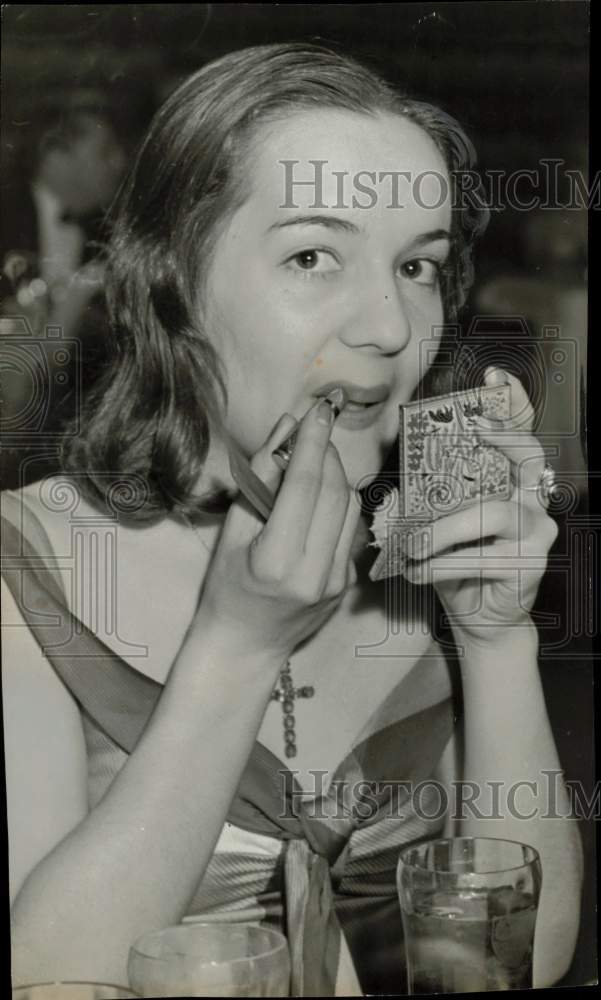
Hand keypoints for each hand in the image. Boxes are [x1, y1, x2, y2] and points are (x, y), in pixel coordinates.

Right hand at [196, 401, 361, 660]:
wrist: (246, 645)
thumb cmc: (227, 588)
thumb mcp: (232, 532)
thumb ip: (260, 478)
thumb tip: (287, 428)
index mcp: (277, 561)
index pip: (304, 488)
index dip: (312, 443)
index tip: (318, 409)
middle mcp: (315, 573)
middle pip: (334, 491)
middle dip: (325, 453)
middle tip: (310, 431)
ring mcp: (337, 581)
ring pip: (349, 506)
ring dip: (333, 475)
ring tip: (307, 466)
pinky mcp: (348, 582)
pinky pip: (350, 526)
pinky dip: (335, 502)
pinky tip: (314, 499)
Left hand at [402, 368, 558, 644]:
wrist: (478, 616)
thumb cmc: (455, 561)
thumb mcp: (438, 519)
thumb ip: (430, 491)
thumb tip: (396, 461)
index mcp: (508, 480)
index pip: (520, 431)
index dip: (512, 402)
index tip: (494, 378)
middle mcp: (530, 499)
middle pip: (527, 456)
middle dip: (501, 438)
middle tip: (475, 430)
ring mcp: (536, 532)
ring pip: (491, 514)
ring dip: (444, 531)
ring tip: (411, 546)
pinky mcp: (530, 565)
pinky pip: (482, 559)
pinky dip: (443, 566)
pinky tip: (417, 572)